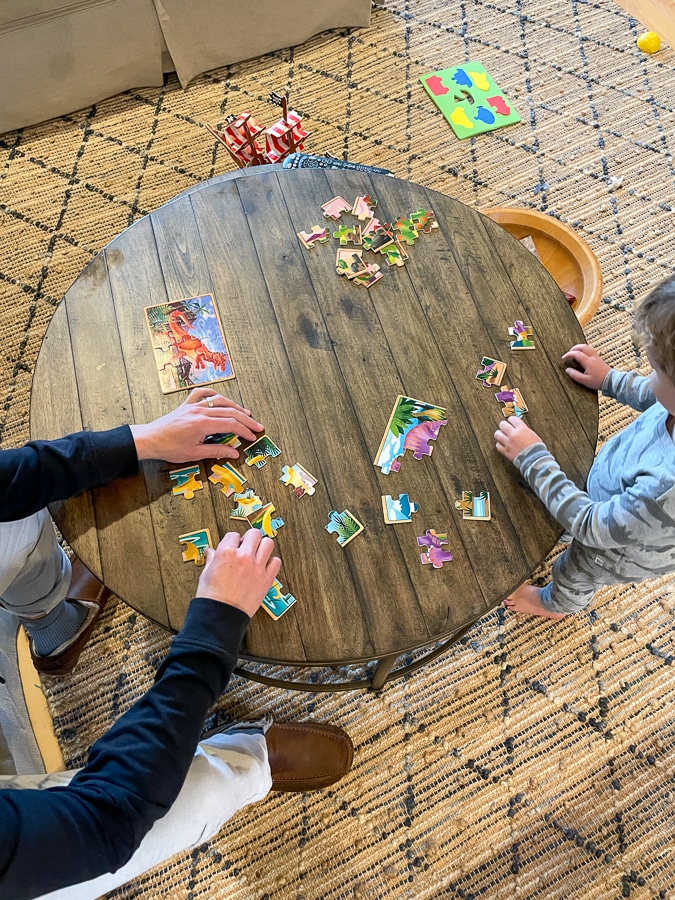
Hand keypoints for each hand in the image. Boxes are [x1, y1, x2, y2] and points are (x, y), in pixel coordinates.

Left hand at [129, 388, 262, 462]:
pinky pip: (202, 394)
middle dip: (246, 419)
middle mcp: (199, 411)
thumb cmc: (169, 448)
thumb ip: (217, 451)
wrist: (150, 439)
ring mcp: (193, 405)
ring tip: (245, 413)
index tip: (253, 436)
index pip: (231, 424)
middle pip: (229, 412)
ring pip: (219, 401)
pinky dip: (212, 394)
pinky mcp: (186, 405)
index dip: (244, 430)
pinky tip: (219, 398)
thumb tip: (234, 453)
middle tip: (257, 426)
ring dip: (234, 406)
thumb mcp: (195, 453)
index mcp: (203, 424)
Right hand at [196, 530, 280, 617]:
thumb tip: (212, 552)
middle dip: (249, 538)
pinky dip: (272, 562)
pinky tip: (264, 566)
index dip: (233, 540)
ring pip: (268, 543)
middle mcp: (243, 557)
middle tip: (247, 546)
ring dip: (263, 546)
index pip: (233, 535)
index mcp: (226, 552)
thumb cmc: (212, 597)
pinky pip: (276, 562)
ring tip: (257, 553)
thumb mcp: (206, 573)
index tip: (234, 545)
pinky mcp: (266, 579)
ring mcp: (257, 567)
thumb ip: (212, 559)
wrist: (221, 616)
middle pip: (254, 534)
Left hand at [495, 416, 542, 461]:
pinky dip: (499, 444)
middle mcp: (514, 434)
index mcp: (522, 429)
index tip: (511, 421)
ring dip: (499, 434)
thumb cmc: (537, 448)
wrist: (535, 459)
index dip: (511, 420)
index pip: (512, 419)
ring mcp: (508, 443)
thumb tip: (519, 428)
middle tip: (505, 427)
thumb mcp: (533, 435)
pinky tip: (503, 444)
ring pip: (497, 434)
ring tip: (502, 435)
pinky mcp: (506, 451)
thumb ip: (524, 430)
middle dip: (504, 425)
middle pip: (502, 424)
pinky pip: (498, 445)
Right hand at [562, 344, 609, 390]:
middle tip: (569, 353)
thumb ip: (575, 375)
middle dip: (574, 348)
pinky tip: (583, 355)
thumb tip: (567, 370)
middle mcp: (593, 357)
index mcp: (588, 362)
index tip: (563, 358)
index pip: (576, 354)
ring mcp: (597, 357)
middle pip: (583, 347)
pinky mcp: (599, 359)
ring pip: (588, 347)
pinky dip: (585, 350)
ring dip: (580, 348)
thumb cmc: (598, 381)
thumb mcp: (584, 381)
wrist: (611, 381)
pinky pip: (591, 350)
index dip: (569, 354)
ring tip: (575, 352)